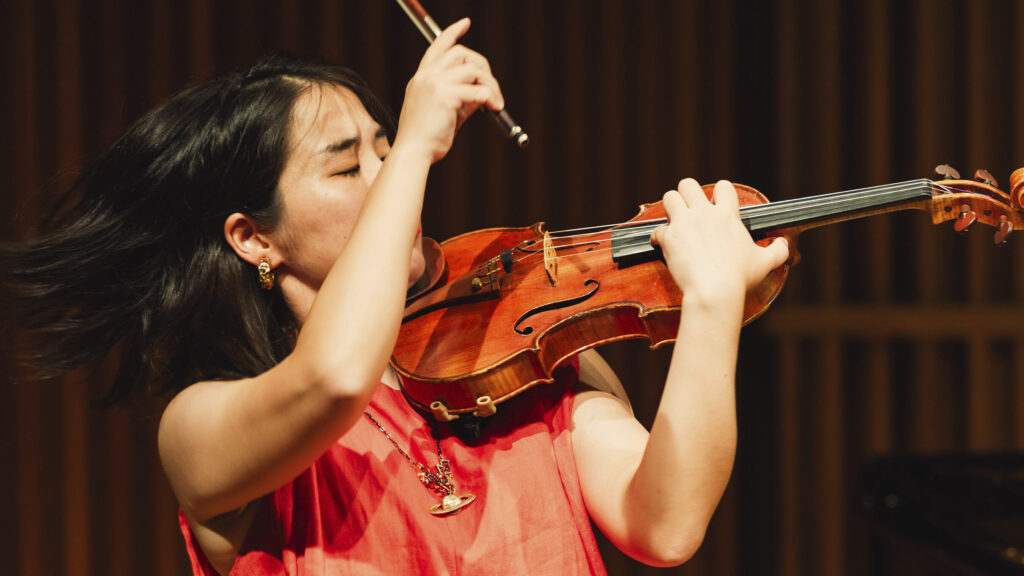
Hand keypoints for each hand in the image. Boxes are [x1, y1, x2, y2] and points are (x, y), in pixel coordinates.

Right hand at [392, 18, 504, 162]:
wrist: (413, 153)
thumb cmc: (426, 138)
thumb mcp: (444, 111)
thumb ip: (461, 97)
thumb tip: (483, 91)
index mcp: (422, 78)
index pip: (438, 45)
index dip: (453, 32)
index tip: (465, 23)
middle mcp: (426, 76)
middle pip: (462, 53)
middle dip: (483, 67)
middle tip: (492, 88)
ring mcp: (434, 84)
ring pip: (474, 70)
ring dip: (491, 85)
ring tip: (496, 103)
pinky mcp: (445, 96)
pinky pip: (478, 91)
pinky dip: (491, 98)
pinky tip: (494, 109)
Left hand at [649, 179, 788, 306]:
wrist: (714, 291)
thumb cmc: (739, 278)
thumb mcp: (765, 263)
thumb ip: (778, 250)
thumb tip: (784, 244)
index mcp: (727, 215)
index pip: (723, 186)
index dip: (719, 193)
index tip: (716, 205)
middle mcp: (704, 213)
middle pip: (688, 184)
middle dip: (687, 194)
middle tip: (689, 210)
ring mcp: (684, 223)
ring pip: (669, 197)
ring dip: (670, 208)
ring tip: (675, 221)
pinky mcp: (669, 237)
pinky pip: (657, 229)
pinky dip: (659, 237)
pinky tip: (663, 244)